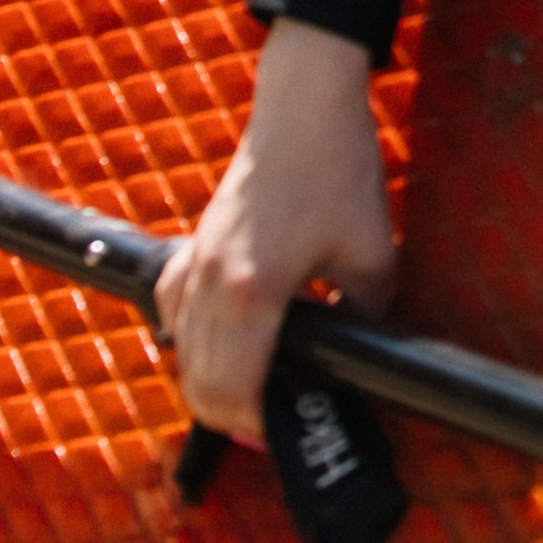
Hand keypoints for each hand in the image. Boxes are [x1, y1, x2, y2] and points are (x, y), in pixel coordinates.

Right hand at [155, 20, 395, 443]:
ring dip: (207, 382)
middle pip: (199, 381)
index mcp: (253, 293)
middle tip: (268, 429)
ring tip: (248, 395)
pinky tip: (213, 346)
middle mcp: (210, 284)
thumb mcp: (371, 254)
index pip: (235, 388)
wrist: (303, 105)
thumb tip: (361, 351)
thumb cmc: (337, 170)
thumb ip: (364, 313)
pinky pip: (171, 310)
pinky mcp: (192, 244)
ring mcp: (194, 262)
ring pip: (180, 349)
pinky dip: (186, 340)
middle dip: (229, 416)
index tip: (281, 438)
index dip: (255, 426)